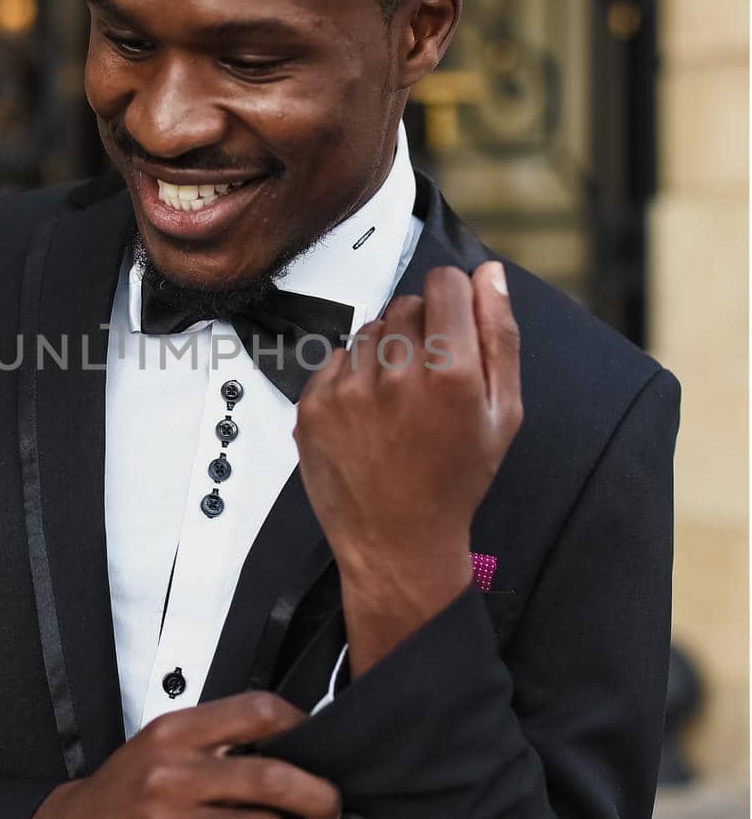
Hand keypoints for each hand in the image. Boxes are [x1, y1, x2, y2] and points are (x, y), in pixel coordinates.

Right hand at [7, 692, 341, 818]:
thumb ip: (212, 740)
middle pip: (273, 778)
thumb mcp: (157, 746)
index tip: (316, 742)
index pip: (256, 712)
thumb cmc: (117, 796)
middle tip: (329, 807)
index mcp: (173, 734)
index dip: (300, 725)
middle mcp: (172, 776)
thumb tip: (287, 744)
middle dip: (318, 796)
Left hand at [293, 260, 521, 676]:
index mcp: (452, 373)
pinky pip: (336, 358)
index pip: (444, 282)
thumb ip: (500, 337)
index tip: (452, 318)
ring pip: (370, 329)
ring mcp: (349, 390)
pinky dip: (352, 377)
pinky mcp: (314, 405)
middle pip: (406, 303)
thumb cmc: (455, 481)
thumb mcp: (503, 414)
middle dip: (420, 328)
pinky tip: (370, 415)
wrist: (398, 542)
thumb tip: (490, 276)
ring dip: (385, 352)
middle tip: (428, 378)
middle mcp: (397, 375)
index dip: (453, 296)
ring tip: (398, 402)